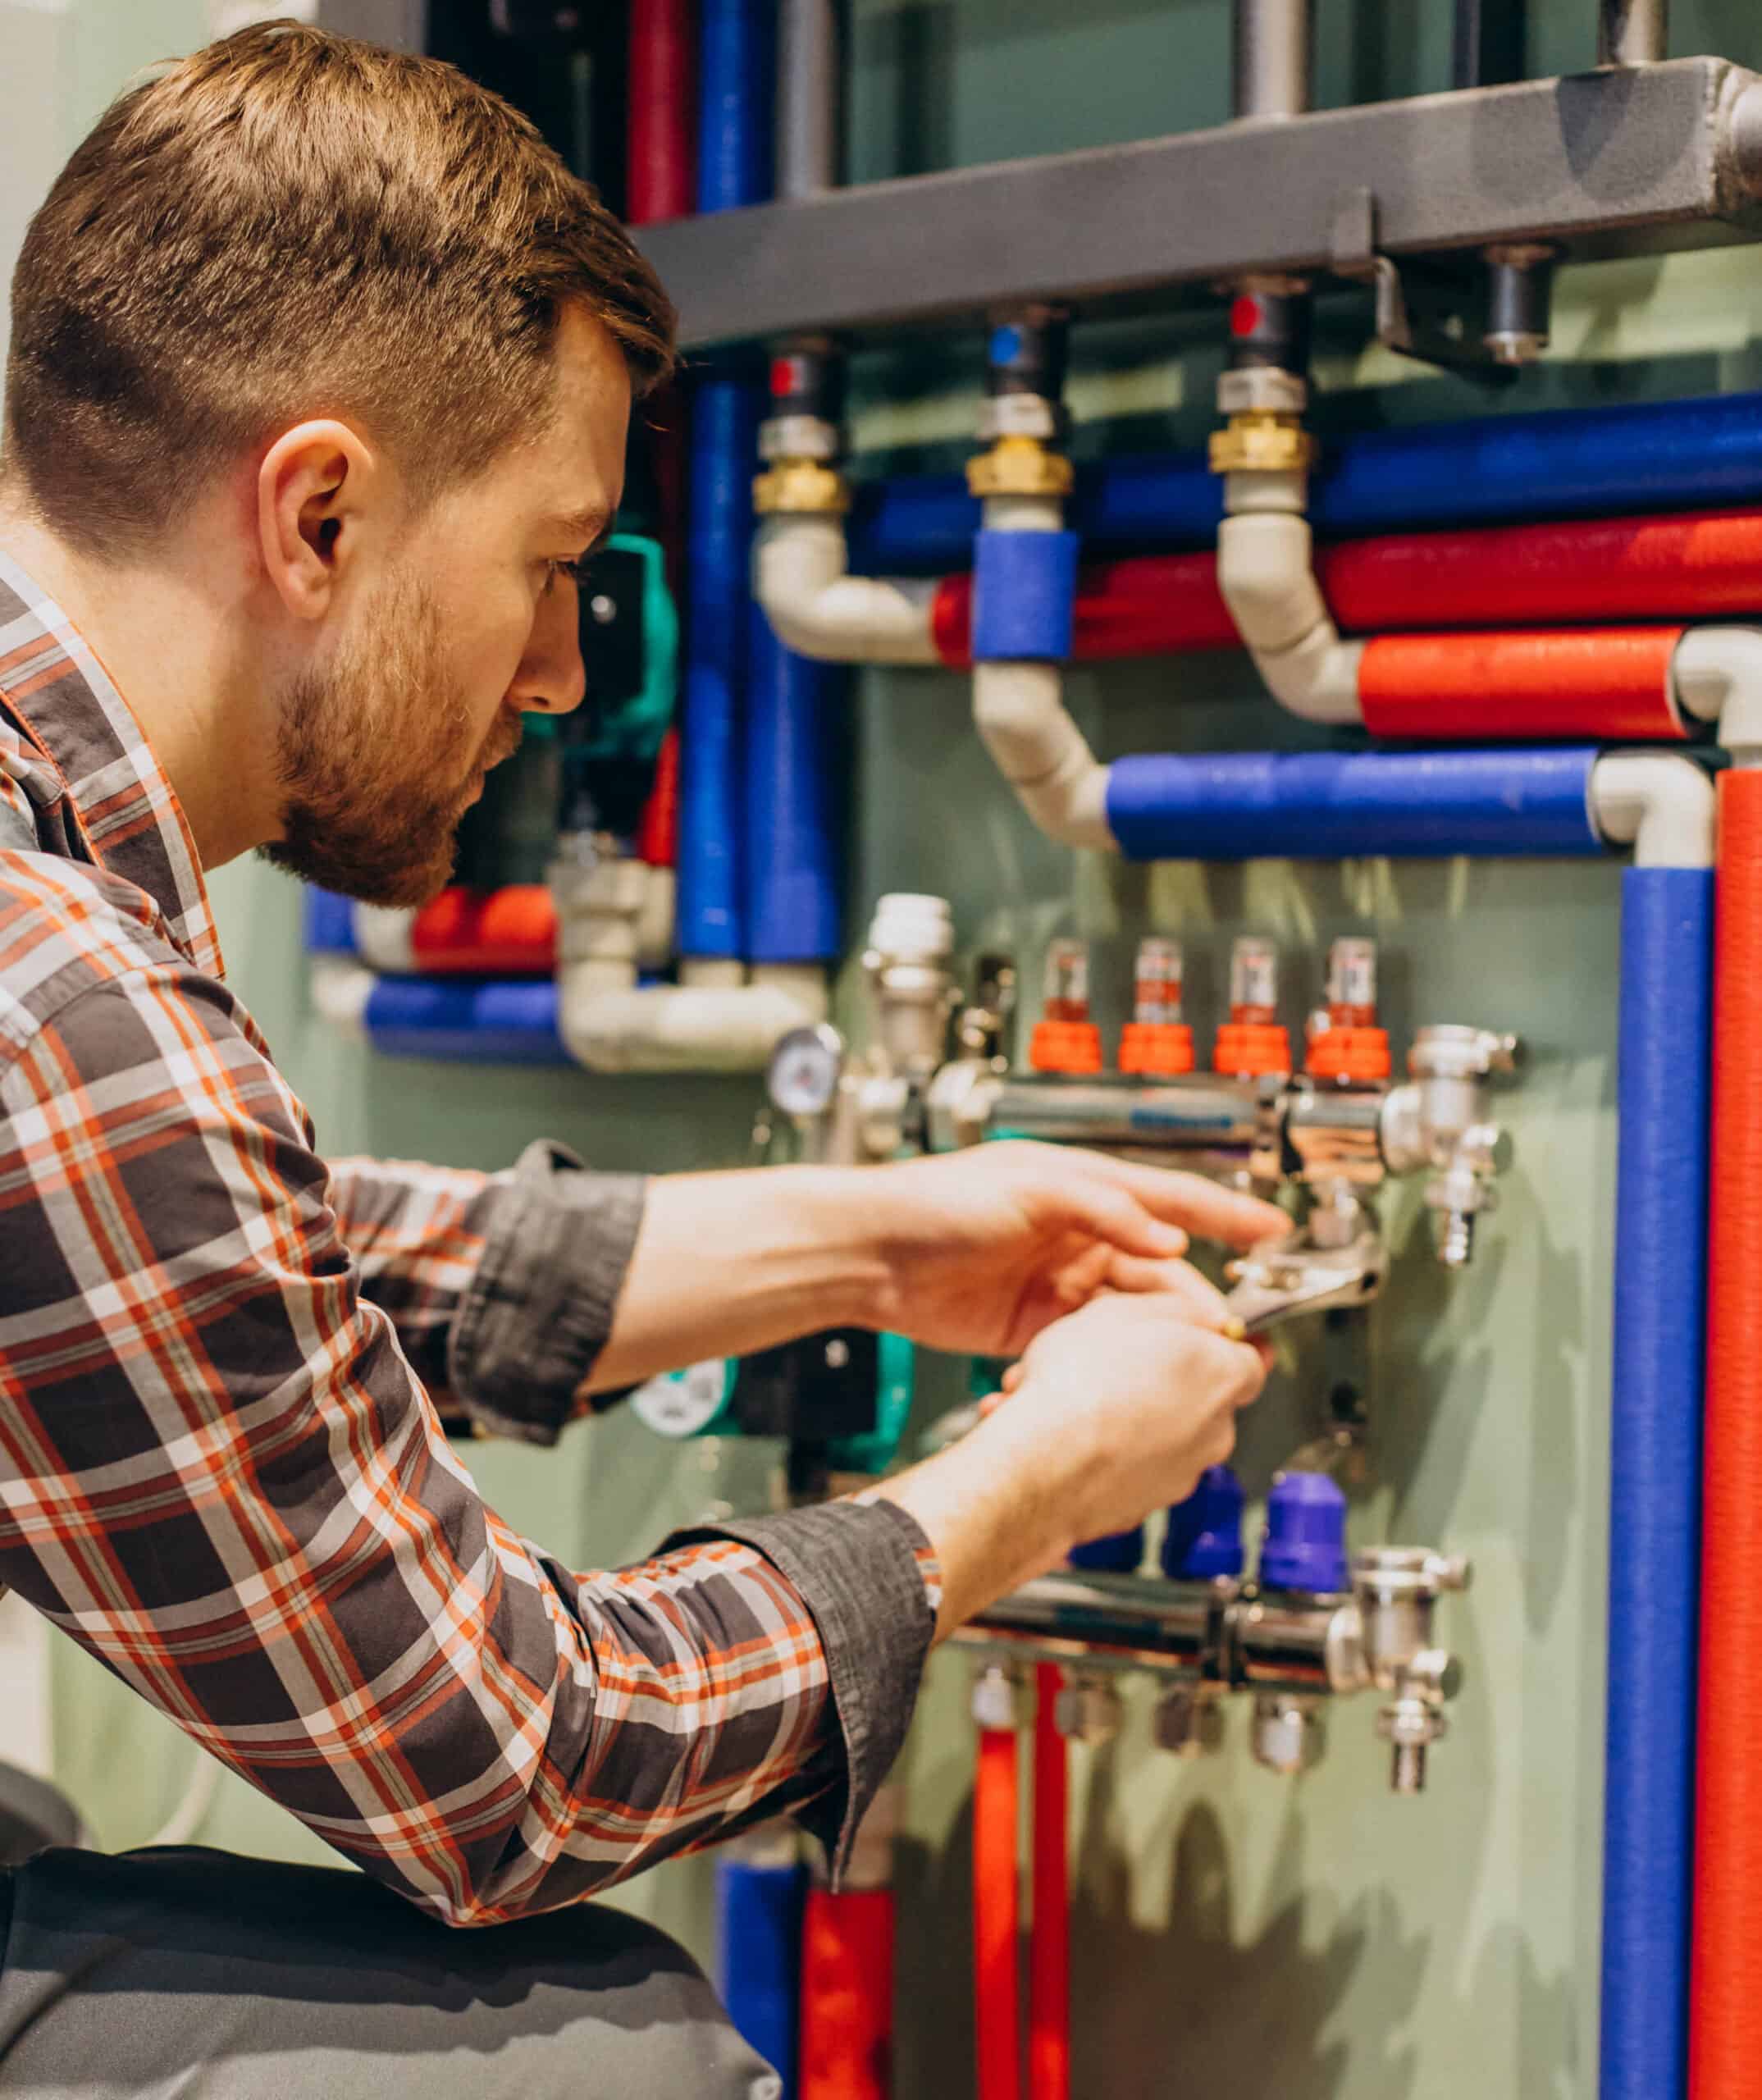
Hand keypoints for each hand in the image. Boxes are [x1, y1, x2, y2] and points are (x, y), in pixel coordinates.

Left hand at [864, 1141, 1286, 1358]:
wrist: (870, 1253)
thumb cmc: (938, 1202)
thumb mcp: (1030, 1189)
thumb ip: (1102, 1209)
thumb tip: (1166, 1240)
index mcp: (1083, 1189)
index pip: (1170, 1201)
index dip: (1226, 1216)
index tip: (1274, 1230)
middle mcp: (1078, 1234)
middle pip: (1158, 1269)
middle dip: (1195, 1301)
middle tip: (1229, 1333)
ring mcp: (1057, 1282)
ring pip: (1129, 1313)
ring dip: (1155, 1338)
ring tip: (1186, 1363)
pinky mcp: (1031, 1326)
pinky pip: (1087, 1345)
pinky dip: (1106, 1361)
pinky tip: (1122, 1378)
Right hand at [879, 1289, 1268, 1632]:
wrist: (1043, 1461)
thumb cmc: (1081, 1384)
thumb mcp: (1125, 1308)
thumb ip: (1175, 1308)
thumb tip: (1193, 1313)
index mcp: (1223, 1375)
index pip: (1253, 1357)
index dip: (1223, 1342)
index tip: (1204, 1335)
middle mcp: (1214, 1431)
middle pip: (1202, 1397)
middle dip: (1163, 1380)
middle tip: (1117, 1361)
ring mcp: (1180, 1475)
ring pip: (1159, 1435)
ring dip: (1127, 1416)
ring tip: (1073, 1398)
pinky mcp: (1143, 1506)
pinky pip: (1129, 1470)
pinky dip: (1106, 1453)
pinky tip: (1064, 1433)